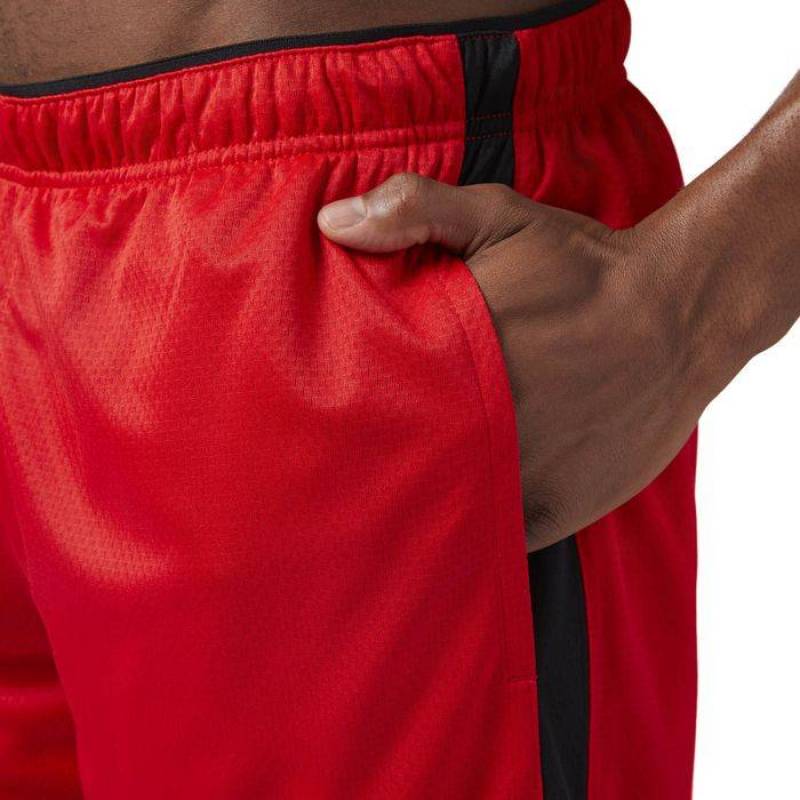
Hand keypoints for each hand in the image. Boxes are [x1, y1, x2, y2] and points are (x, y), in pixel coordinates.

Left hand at [317, 174, 723, 550]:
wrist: (679, 313)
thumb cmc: (585, 269)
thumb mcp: (500, 218)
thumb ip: (415, 212)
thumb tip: (332, 222)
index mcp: (454, 366)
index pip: (372, 411)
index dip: (344, 421)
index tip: (329, 422)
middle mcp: (483, 431)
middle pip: (403, 468)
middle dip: (379, 465)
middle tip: (358, 465)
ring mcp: (520, 478)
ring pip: (447, 511)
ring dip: (424, 504)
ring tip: (403, 497)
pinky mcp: (556, 509)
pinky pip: (496, 537)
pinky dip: (476, 532)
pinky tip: (460, 517)